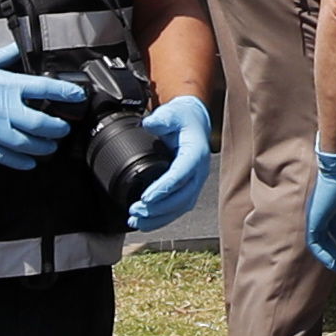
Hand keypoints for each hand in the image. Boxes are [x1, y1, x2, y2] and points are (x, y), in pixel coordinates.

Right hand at [0, 44, 82, 166]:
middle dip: (58, 128)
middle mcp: (1, 108)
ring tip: (51, 146)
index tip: (78, 96)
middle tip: (64, 128)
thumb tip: (23, 48)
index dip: (66, 93)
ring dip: (44, 148)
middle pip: (41, 124)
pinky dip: (22, 162)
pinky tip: (30, 161)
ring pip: (27, 145)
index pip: (44, 88)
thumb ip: (7, 56)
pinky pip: (6, 157)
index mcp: (4, 84)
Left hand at [123, 94, 216, 232]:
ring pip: (180, 207)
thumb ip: (161, 118)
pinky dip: (162, 218)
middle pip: (182, 197)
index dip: (164, 188)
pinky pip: (178, 208)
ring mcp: (195, 183)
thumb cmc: (183, 120)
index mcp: (196, 153)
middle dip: (158, 208)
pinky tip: (145, 223)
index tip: (146, 197)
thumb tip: (149, 124)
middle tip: (136, 211)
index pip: (181, 174)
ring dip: (158, 218)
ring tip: (136, 221)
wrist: (194, 123)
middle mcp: (199, 172)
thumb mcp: (172, 113)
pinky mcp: (188, 190)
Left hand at [305, 146, 335, 272]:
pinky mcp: (315, 218)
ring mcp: (316, 214)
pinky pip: (315, 241)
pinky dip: (323, 253)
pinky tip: (333, 261)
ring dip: (329, 254)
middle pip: (326, 234)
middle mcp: (321, 210)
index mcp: (331, 203)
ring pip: (319, 241)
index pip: (333, 226)